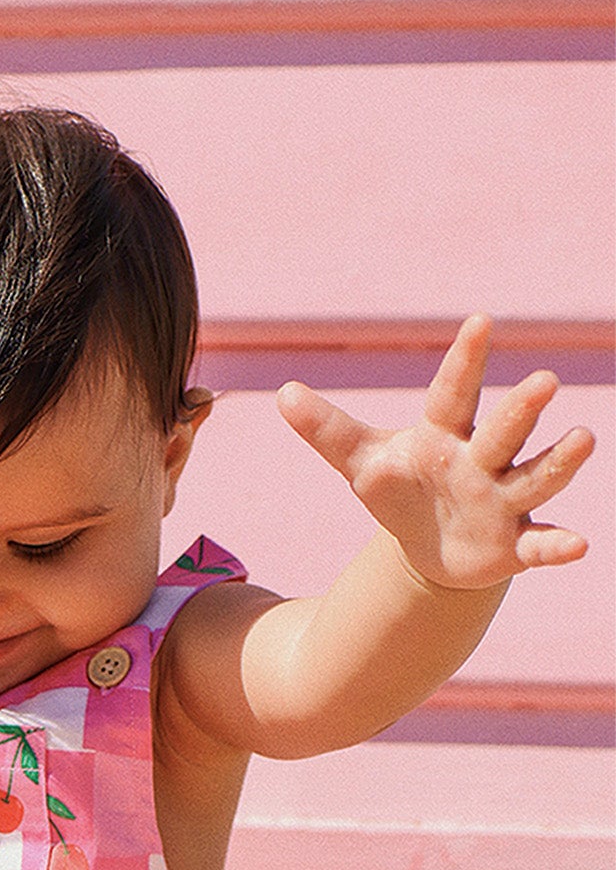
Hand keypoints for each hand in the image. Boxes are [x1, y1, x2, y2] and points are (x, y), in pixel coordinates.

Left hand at [277, 316, 592, 589]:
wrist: (427, 548)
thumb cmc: (401, 491)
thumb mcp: (360, 463)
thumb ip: (327, 430)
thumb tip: (283, 393)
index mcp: (445, 433)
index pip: (454, 392)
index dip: (465, 359)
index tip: (480, 321)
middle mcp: (482, 460)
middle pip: (504, 431)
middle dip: (522, 409)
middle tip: (544, 379)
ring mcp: (503, 501)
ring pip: (535, 477)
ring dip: (559, 461)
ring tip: (584, 437)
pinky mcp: (514, 544)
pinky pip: (541, 544)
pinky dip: (559, 546)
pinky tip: (580, 546)